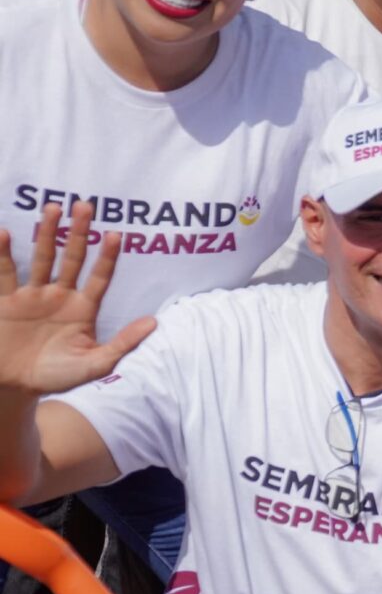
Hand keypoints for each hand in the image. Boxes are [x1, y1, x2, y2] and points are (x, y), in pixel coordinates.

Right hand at [0, 204, 154, 397]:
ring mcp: (32, 296)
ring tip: (53, 209)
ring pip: (41, 258)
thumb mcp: (95, 364)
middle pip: (72, 258)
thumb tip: (154, 323)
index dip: (107, 257)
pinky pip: (4, 274)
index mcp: (83, 308)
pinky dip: (2, 254)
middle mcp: (59, 296)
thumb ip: (123, 344)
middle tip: (85, 205)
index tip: (116, 235)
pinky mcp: (5, 302)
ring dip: (47, 234)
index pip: (100, 277)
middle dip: (78, 232)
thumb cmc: (58, 376)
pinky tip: (4, 233)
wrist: (16, 388)